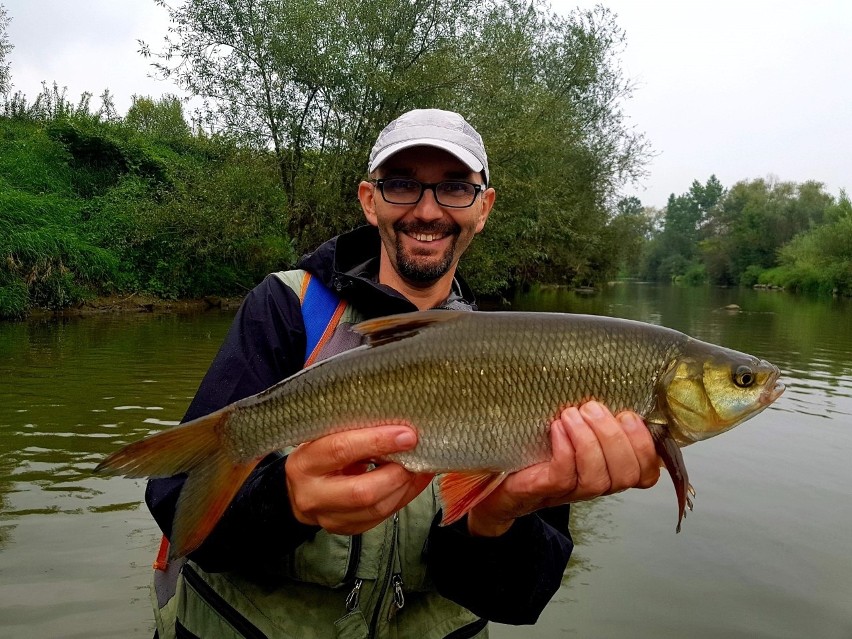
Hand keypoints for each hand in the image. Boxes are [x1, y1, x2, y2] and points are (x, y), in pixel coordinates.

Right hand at [285, 426, 434, 534]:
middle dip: (396, 473)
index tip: (406, 435)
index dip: (377, 442)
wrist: (300, 490)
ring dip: (404, 487)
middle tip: (417, 454)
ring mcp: (328, 518)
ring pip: (375, 508)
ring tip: (419, 467)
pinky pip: (381, 517)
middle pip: (362, 491)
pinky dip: (403, 497)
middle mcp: (312, 495)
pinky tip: (414, 481)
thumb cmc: (319, 456)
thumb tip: (397, 426)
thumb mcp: (325, 438)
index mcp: (304, 463)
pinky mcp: (346, 529)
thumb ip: (354, 433)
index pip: (340, 450)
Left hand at [466, 401, 660, 536]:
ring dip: (588, 441)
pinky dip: (566, 451)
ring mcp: (571, 491)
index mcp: (611, 469)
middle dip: (613, 437)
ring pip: (597, 478)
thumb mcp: (576, 428)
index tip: (628, 414)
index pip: (647, 472)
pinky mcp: (544, 489)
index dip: (644, 445)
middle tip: (591, 407)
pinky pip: (564, 476)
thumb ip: (597, 415)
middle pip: (627, 474)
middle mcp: (597, 484)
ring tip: (570, 415)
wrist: (500, 481)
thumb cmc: (543, 447)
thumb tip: (613, 380)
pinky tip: (557, 429)